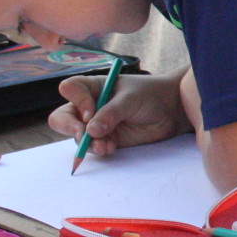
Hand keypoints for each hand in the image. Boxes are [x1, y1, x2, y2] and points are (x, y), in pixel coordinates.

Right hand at [49, 70, 189, 157]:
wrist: (173, 110)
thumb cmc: (151, 94)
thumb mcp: (130, 99)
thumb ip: (111, 113)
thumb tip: (90, 131)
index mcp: (93, 87)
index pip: (69, 89)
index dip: (76, 100)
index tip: (91, 110)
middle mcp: (90, 105)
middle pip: (63, 117)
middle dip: (71, 128)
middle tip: (84, 136)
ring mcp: (97, 124)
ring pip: (78, 136)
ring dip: (88, 143)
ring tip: (104, 146)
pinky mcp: (107, 139)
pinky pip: (94, 147)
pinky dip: (99, 149)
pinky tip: (111, 148)